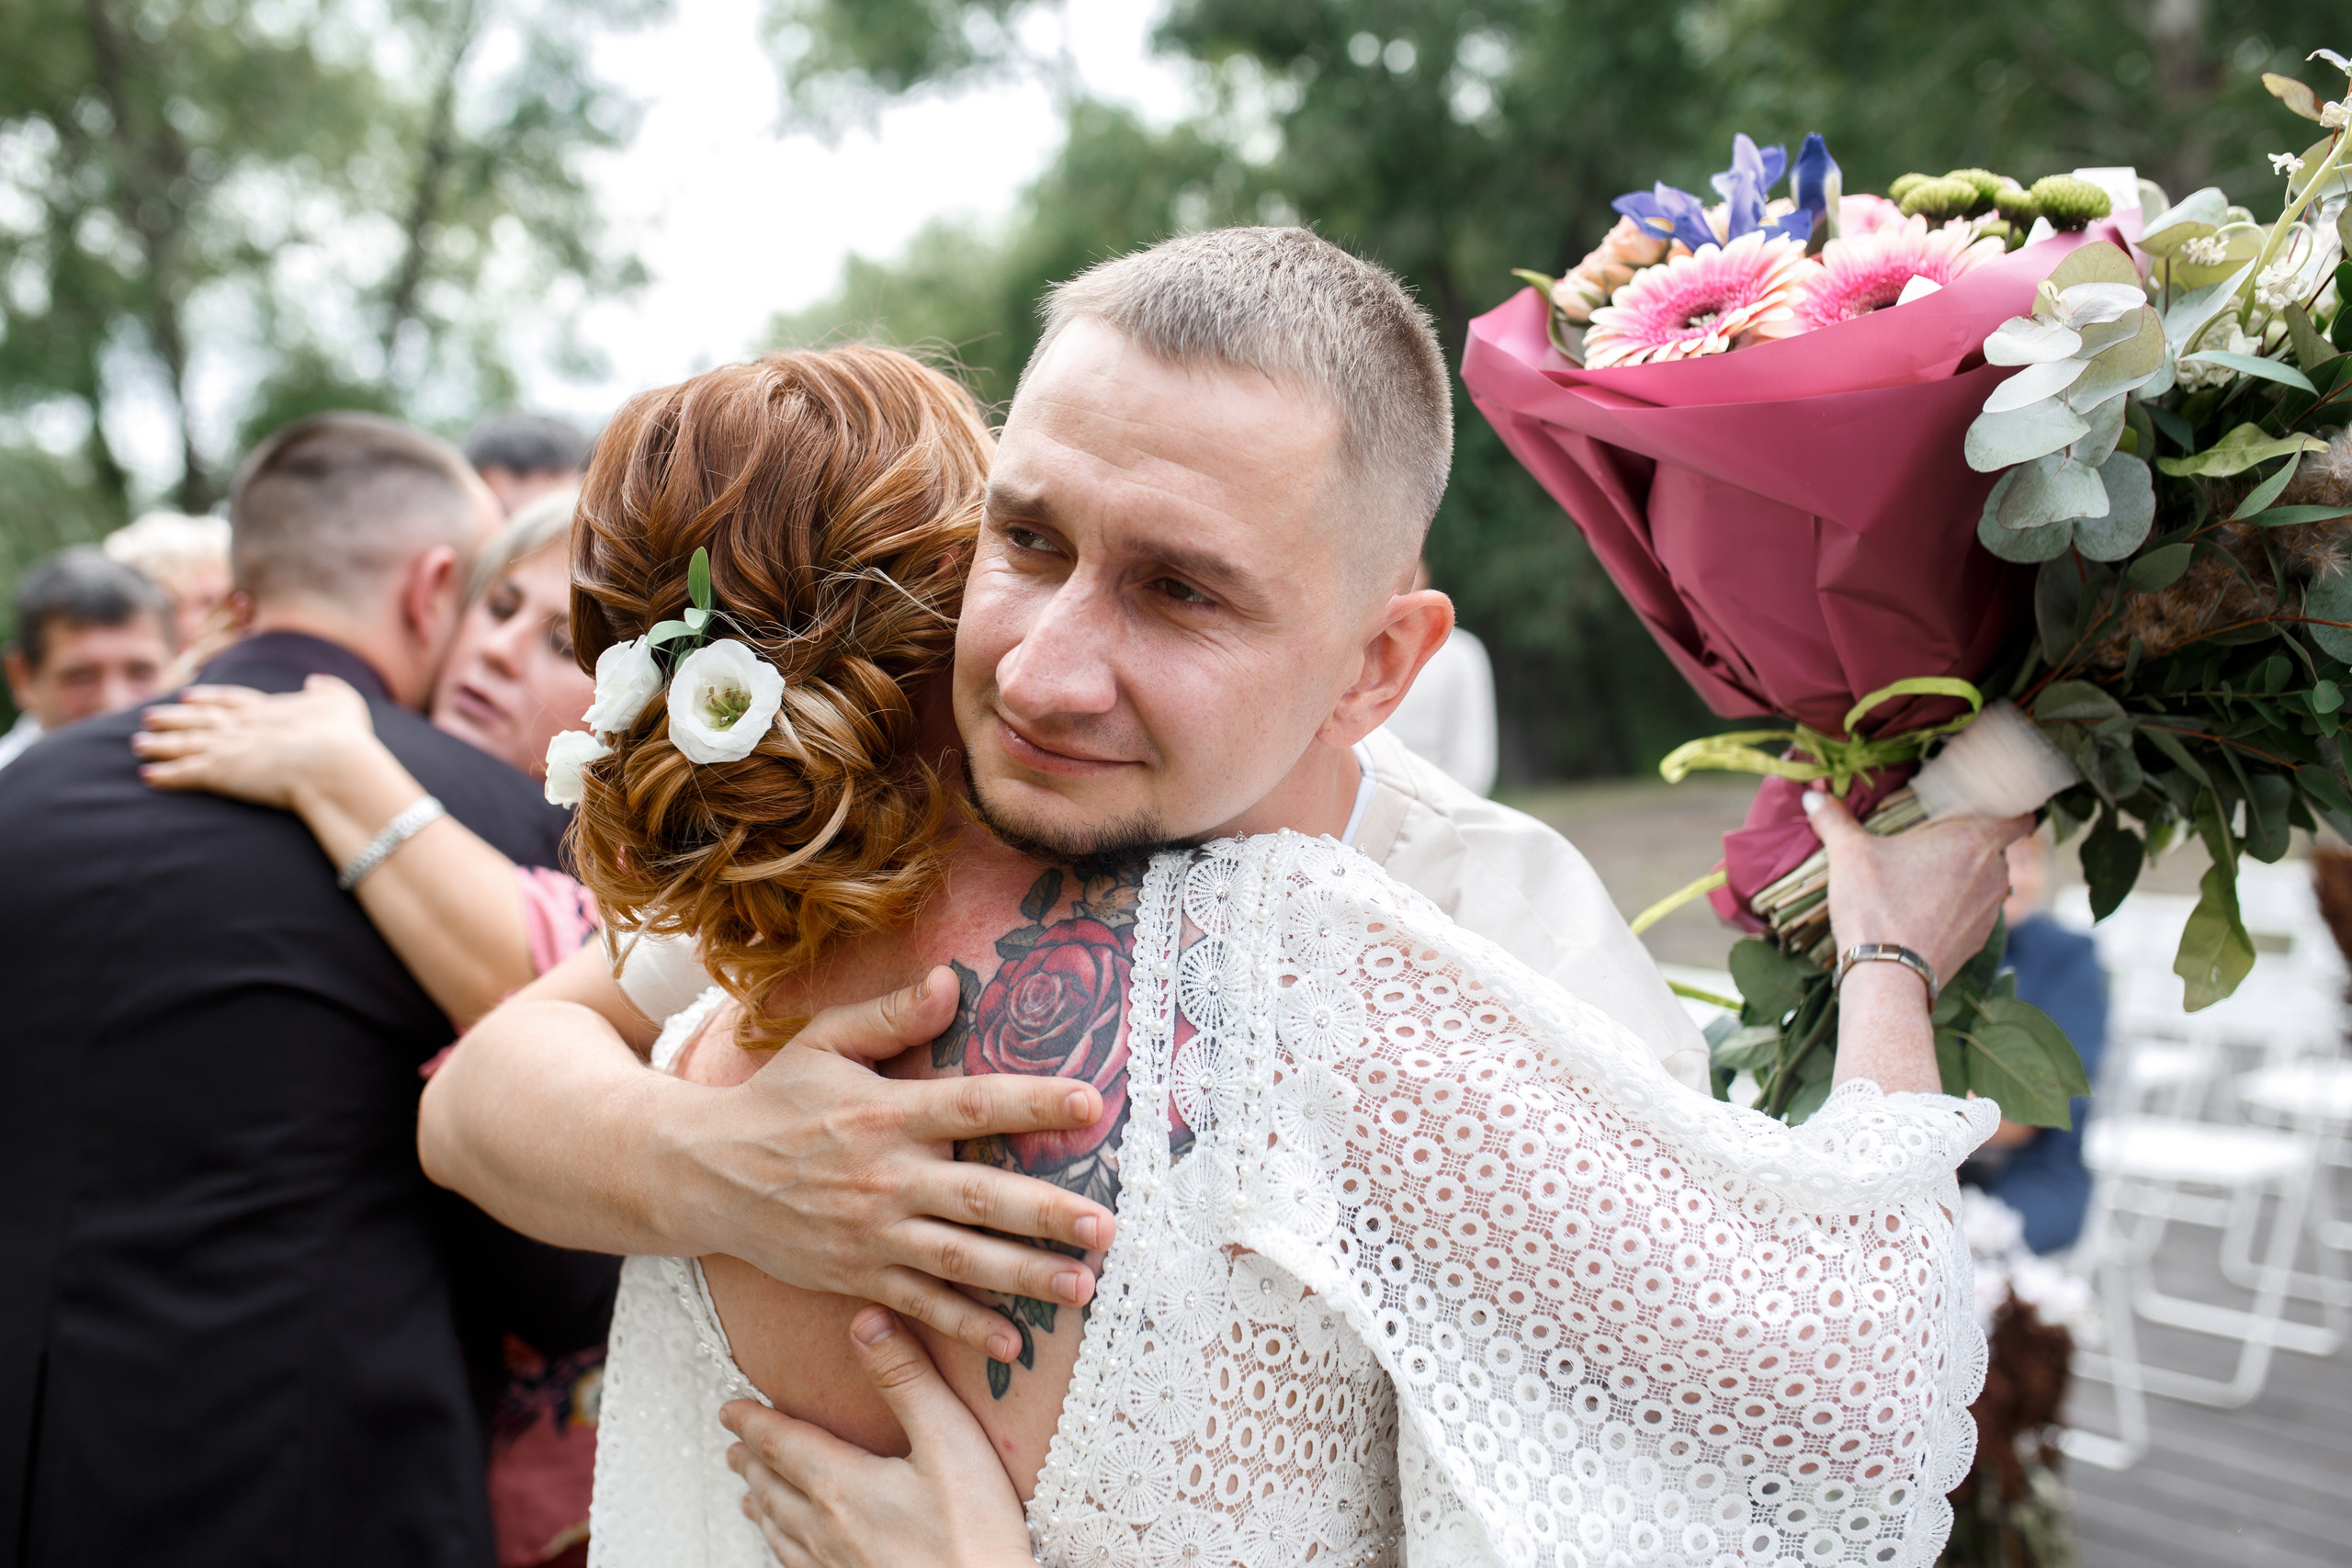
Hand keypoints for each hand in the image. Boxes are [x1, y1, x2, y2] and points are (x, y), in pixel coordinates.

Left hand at [133, 675, 376, 809]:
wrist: (331, 762)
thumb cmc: (343, 736)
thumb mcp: (342, 702)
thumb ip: (328, 689)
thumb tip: (316, 680)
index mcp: (267, 708)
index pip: (228, 700)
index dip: (207, 699)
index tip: (187, 697)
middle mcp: (241, 724)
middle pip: (197, 719)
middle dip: (172, 718)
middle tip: (148, 717)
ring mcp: (227, 747)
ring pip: (183, 744)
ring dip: (159, 744)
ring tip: (137, 744)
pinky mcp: (219, 773)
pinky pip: (183, 774)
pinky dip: (164, 775)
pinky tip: (146, 776)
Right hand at [657, 968, 1116, 1359]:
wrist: (702, 1173)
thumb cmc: (775, 1099)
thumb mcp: (824, 1041)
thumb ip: (891, 1016)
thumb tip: (951, 980)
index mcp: (885, 1111)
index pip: (971, 1103)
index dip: (1031, 1102)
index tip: (1090, 1104)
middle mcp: (885, 1175)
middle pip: (978, 1196)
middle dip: (1046, 1214)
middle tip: (1106, 1227)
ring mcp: (871, 1232)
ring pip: (959, 1259)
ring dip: (1024, 1277)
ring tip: (1082, 1287)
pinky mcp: (855, 1275)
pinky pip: (919, 1305)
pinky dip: (965, 1327)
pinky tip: (1014, 1345)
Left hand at [723, 1308, 1033, 1567]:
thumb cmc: (973, 1532)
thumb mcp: (949, 1439)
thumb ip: (905, 1378)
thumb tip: (866, 1320)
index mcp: (841, 1485)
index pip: (782, 1444)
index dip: (753, 1423)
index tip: (730, 1409)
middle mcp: (826, 1529)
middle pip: (773, 1489)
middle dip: (752, 1462)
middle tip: (735, 1446)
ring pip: (781, 1532)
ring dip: (761, 1505)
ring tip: (749, 1496)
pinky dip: (782, 1549)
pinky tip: (791, 1552)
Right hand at [1804, 790, 2030, 990]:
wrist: (1889, 976)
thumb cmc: (1875, 906)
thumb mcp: (1849, 855)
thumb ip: (1835, 820)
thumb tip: (1813, 796)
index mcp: (1975, 841)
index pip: (2021, 815)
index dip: (2009, 808)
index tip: (1986, 806)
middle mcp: (1995, 874)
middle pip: (1997, 848)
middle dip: (1973, 843)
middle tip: (1937, 841)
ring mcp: (1991, 911)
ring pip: (1988, 882)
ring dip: (1965, 878)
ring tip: (1927, 879)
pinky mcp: (1980, 940)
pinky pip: (1976, 913)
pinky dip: (1958, 909)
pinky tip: (1925, 911)